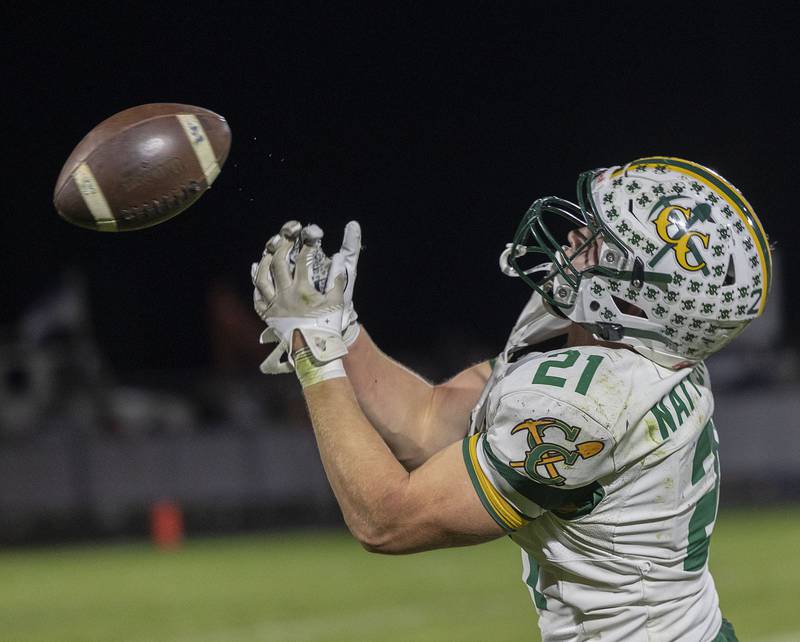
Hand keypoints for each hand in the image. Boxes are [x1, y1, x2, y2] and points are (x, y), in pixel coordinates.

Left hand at [252, 220, 361, 373]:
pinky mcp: (268, 315)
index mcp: (303, 291)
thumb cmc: (328, 327)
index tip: (311, 237)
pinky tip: (257, 270)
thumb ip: (337, 279)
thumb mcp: (337, 302)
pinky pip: (257, 296)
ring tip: (270, 250)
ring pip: (263, 277)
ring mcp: (274, 305)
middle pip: (279, 263)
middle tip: (288, 236)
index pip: (304, 260)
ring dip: (266, 260)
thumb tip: (338, 259)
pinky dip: (256, 282)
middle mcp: (285, 295)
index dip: (308, 246)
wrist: (314, 352)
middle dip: (284, 246)